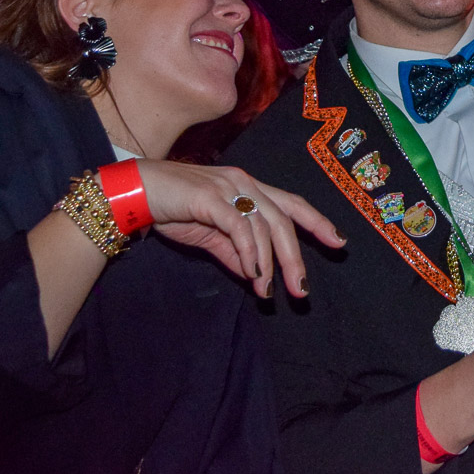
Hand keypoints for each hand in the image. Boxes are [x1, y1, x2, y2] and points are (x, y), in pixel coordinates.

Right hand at [135, 160, 344, 298]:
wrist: (135, 193)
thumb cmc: (173, 209)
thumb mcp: (211, 235)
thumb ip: (235, 253)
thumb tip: (257, 276)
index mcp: (249, 187)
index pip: (292, 203)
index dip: (317, 222)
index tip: (339, 242)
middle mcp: (244, 183)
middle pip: (283, 220)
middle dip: (296, 257)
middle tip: (300, 290)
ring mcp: (229, 187)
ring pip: (264, 225)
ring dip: (270, 262)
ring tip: (268, 290)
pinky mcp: (210, 197)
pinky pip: (239, 226)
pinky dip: (249, 251)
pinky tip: (252, 273)